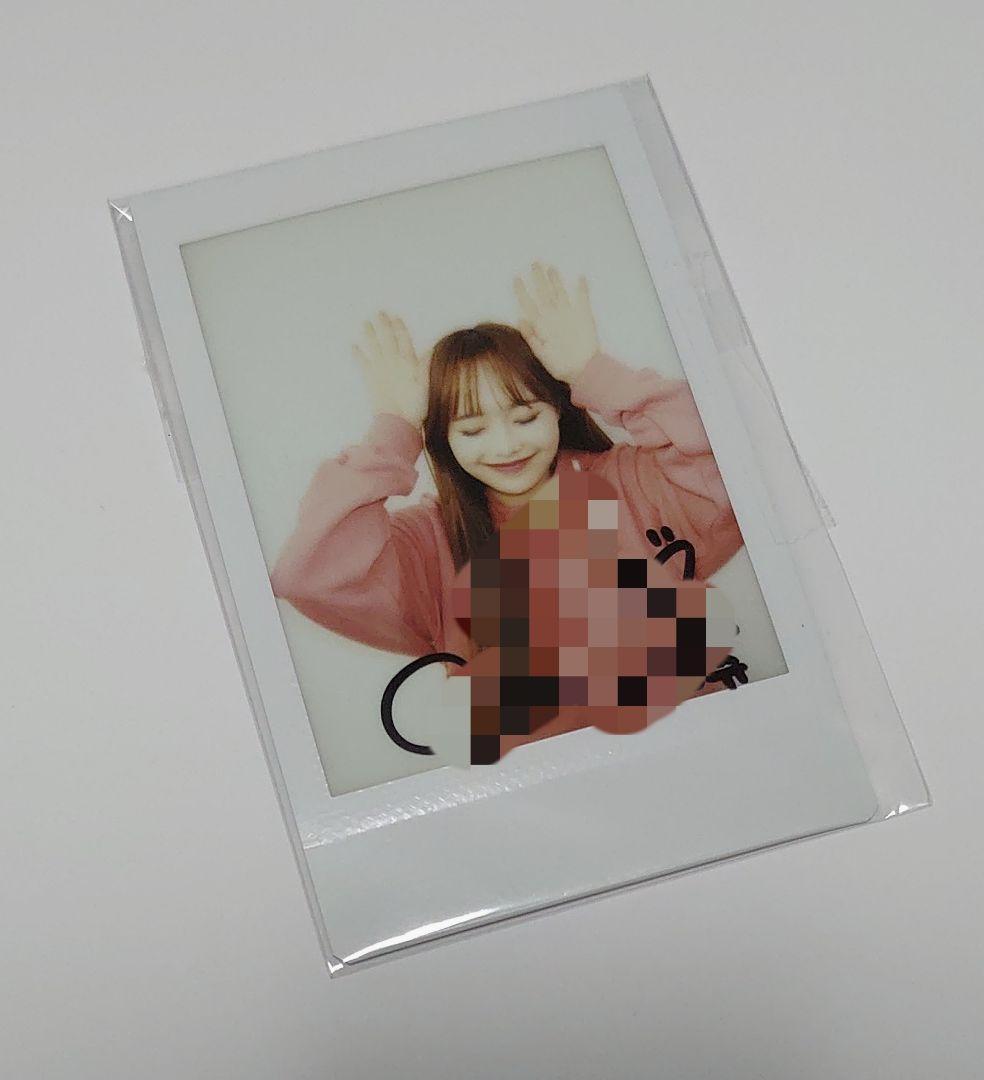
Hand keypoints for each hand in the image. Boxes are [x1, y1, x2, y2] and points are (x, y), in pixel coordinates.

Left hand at [352, 312, 428, 426]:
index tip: (395, 316)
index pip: (403, 338)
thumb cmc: (415, 406)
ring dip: (369, 333)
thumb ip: (426, 365)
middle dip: (383, 324)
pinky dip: (357, 353)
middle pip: (386, 337)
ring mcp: (379, 368)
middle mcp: (392, 360)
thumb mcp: (426, 384)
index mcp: (408, 361)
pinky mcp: (369, 378)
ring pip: (373, 345)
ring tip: (365, 323)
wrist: (398, 420)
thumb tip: (429, 349)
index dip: (399, 326)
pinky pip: (361, 362)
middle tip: (378, 312)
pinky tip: (353, 345)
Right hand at [513, 262, 600, 382]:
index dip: (522, 291)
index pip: (528, 303)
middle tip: (535, 263)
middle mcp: (554, 315)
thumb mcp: (540, 353)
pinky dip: (582, 287)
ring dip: (555, 279)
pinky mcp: (585, 315)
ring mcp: (570, 313)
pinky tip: (581, 277)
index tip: (517, 278)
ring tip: (551, 267)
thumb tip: (521, 318)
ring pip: (560, 291)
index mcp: (542, 325)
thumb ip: (530, 335)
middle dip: (538, 277)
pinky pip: (583, 297)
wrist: (584, 369)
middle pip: (544, 292)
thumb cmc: (560, 365)